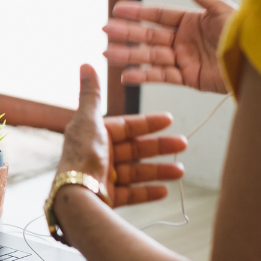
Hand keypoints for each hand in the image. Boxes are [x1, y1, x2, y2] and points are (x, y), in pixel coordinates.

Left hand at [55, 65, 186, 207]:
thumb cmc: (82, 154)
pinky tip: (165, 190)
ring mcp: (103, 177)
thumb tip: (86, 63)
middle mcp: (98, 155)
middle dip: (159, 147)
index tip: (170, 120)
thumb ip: (91, 94)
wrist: (76, 193)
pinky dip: (147, 191)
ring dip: (159, 170)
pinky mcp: (107, 197)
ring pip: (136, 172)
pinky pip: (132, 193)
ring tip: (181, 171)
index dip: (147, 123)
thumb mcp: (88, 119)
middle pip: (134, 149)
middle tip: (183, 144)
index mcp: (93, 134)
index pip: (126, 127)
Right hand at [104, 0, 236, 93]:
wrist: (258, 62)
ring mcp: (185, 59)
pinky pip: (162, 76)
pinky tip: (126, 75)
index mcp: (191, 21)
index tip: (116, 9)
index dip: (137, 12)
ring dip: (128, 55)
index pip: (157, 15)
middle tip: (105, 31)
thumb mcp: (219, 9)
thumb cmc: (244, 33)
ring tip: (107, 54)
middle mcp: (185, 40)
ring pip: (150, 56)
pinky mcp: (189, 78)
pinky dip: (144, 76)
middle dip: (126, 33)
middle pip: (149, 36)